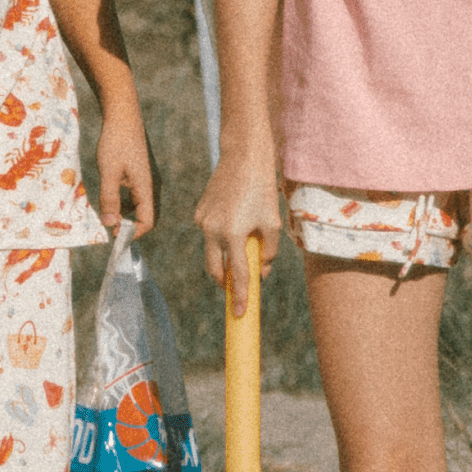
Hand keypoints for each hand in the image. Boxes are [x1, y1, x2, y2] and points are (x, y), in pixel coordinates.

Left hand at [95, 90, 157, 234]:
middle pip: (144, 215)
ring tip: (105, 214)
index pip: (147, 220)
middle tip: (107, 226)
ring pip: (137, 206)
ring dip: (123, 214)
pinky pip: (133, 195)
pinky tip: (107, 198)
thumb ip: (109, 198)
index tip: (115, 235)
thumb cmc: (115, 142)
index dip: (134, 232)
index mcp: (145, 187)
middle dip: (127, 225)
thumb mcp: (109, 171)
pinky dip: (122, 202)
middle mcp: (148, 185)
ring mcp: (143, 179)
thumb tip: (110, 224)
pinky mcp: (137, 174)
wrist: (122, 116)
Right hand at [194, 140, 281, 317]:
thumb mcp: (272, 223)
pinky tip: (233, 223)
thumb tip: (261, 272)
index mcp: (233, 234)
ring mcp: (202, 221)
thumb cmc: (262, 190)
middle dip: (224, 282)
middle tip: (235, 290)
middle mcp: (212, 230)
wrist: (243, 158)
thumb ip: (268, 252)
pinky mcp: (199, 212)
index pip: (238, 274)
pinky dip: (220, 238)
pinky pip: (209, 233)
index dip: (241, 296)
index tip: (240, 313)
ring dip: (224, 258)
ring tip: (239, 252)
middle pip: (215, 268)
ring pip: (211, 251)